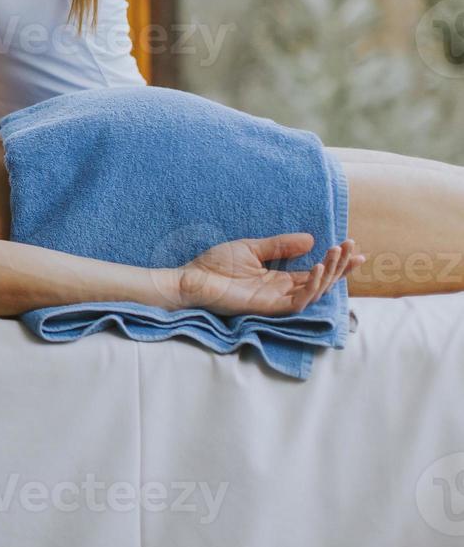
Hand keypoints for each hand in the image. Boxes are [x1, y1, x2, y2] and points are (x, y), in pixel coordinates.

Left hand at [176, 233, 362, 315]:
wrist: (192, 278)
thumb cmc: (216, 265)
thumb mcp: (252, 248)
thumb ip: (280, 245)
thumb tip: (310, 239)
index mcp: (279, 278)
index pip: (314, 272)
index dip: (336, 262)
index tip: (353, 247)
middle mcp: (282, 291)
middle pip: (321, 282)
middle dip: (340, 267)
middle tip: (354, 249)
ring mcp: (276, 300)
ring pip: (314, 292)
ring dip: (329, 273)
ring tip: (337, 253)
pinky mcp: (268, 307)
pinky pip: (297, 301)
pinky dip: (309, 286)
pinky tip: (315, 268)